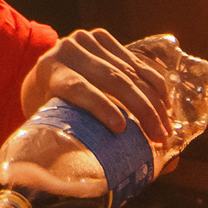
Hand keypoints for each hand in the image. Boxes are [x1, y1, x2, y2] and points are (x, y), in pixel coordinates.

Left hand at [29, 28, 170, 144]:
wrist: (41, 77)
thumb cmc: (50, 113)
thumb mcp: (56, 124)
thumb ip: (83, 140)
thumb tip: (116, 170)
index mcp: (49, 74)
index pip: (77, 87)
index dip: (100, 107)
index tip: (122, 128)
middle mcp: (66, 51)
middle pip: (111, 79)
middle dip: (141, 109)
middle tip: (159, 136)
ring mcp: (85, 40)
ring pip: (128, 71)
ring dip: (154, 101)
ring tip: (166, 127)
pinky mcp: (101, 37)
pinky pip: (135, 61)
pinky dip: (154, 83)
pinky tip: (165, 103)